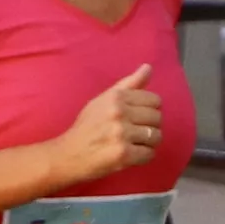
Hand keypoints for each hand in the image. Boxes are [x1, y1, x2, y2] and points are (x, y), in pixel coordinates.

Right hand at [45, 65, 161, 184]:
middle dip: (149, 126)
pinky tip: (131, 155)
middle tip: (134, 133)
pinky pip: (150, 154)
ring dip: (148, 143)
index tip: (136, 118)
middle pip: (157, 118)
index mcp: (116, 97)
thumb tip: (148, 67)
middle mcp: (119, 113)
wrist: (67, 154)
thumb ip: (128, 84)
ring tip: (133, 144)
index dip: (149, 110)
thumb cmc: (86, 126)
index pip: (154, 100)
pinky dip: (143, 156)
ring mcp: (121, 134)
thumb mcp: (103, 100)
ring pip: (156, 136)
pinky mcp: (123, 154)